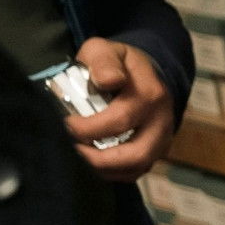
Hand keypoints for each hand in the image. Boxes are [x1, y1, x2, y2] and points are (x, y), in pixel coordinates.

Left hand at [62, 36, 177, 175]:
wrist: (144, 74)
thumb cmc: (117, 64)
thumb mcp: (106, 50)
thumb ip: (104, 61)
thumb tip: (109, 81)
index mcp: (150, 94)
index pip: (120, 120)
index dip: (88, 128)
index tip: (63, 124)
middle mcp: (161, 121)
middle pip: (134, 154)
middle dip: (96, 158)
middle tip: (69, 150)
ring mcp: (161, 140)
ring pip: (137, 168)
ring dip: (104, 170)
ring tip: (77, 160)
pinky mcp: (155, 152)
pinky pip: (135, 172)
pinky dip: (111, 174)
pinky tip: (90, 165)